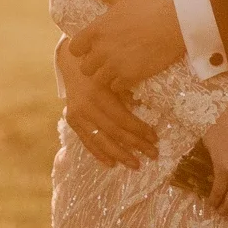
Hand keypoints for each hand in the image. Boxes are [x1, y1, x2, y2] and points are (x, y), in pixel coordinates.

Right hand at [57, 37, 158, 168]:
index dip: (140, 130)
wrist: (73, 63)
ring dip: (119, 155)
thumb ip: (127, 95)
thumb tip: (146, 112)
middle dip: (135, 145)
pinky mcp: (72, 121)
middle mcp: (86, 107)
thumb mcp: (115, 77)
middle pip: (114, 132)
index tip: (155, 138)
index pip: (123, 119)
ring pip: (101, 141)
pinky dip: (99, 154)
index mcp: (99, 95)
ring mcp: (77, 116)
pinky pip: (87, 142)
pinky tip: (111, 163)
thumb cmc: (101, 69)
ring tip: (135, 164)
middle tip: (153, 154)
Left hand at [70, 0, 187, 88]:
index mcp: (95, 31)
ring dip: (107, 75)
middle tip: (108, 59)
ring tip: (119, 67)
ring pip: (99, 80)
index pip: (74, 49)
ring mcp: (115, 65)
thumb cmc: (147, 7)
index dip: (82, 49)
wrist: (174, 24)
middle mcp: (101, 50)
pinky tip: (129, 73)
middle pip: (85, 68)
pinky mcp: (129, 77)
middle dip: (94, 64)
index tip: (93, 47)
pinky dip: (121, 83)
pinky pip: (116, 88)